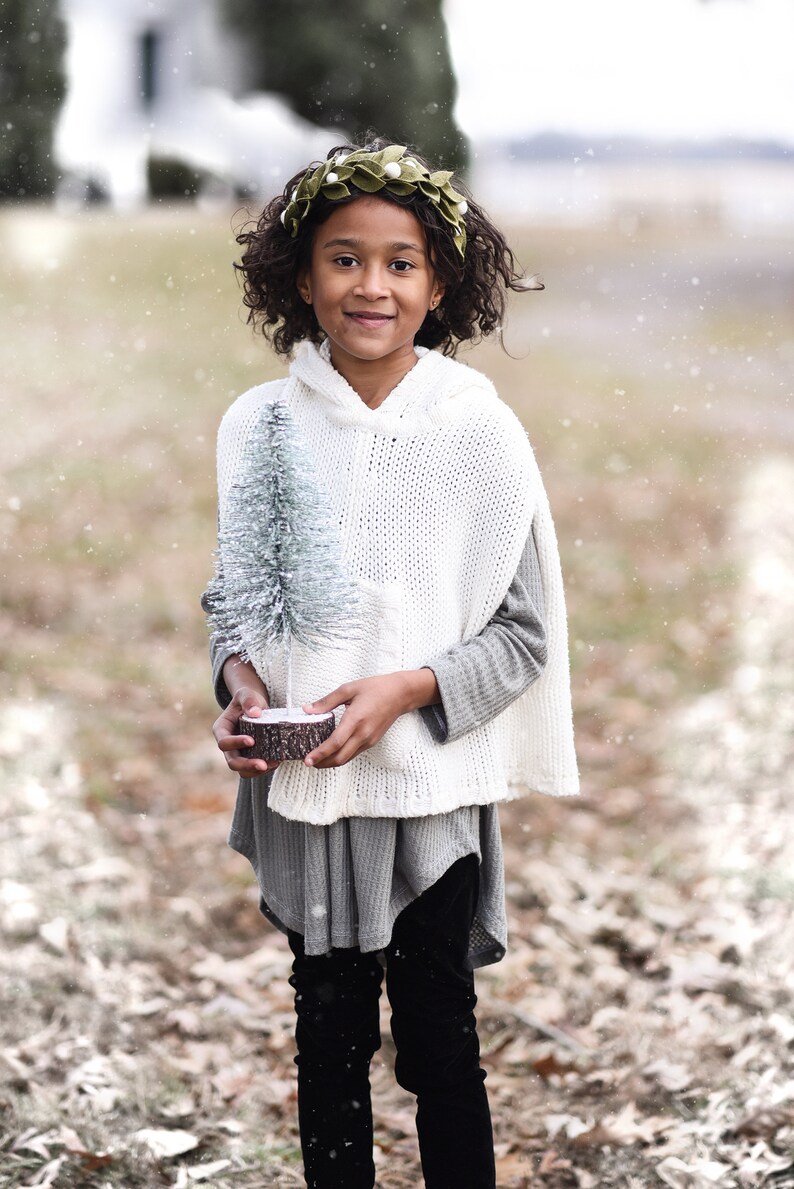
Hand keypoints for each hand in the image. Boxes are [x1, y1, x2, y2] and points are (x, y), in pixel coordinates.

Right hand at [213, 685, 280, 777]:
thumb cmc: (248, 700)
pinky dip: (265, 768)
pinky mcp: (251, 758)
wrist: (255, 707)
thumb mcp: (246, 694)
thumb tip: (255, 713)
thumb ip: (248, 700)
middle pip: (232, 762)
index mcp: (222, 730)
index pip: (224, 742)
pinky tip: (276, 762)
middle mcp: (229, 745)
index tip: (251, 740)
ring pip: (243, 771)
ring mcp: (239, 753)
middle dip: (246, 765)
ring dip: (256, 771)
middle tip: (262, 764)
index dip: (236, 743)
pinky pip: (255, 769)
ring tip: (272, 764)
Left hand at [302, 669, 438, 768]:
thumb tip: (307, 709)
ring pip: (346, 759)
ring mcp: (368, 740)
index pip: (335, 743)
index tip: (307, 760)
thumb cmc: (375, 689)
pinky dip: (340, 757)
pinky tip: (331, 752)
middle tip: (307, 761)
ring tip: (316, 759)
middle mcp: (363, 734)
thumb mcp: (348, 689)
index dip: (320, 753)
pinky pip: (353, 754)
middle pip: (340, 758)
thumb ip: (326, 701)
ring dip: (330, 762)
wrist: (400, 694)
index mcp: (355, 719)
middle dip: (322, 763)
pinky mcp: (371, 742)